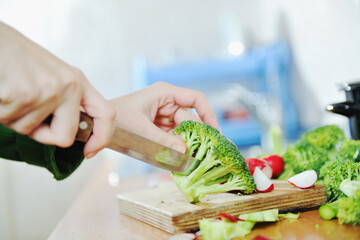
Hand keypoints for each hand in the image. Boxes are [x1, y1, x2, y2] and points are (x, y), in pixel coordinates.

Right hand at [0, 22, 114, 157]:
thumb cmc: (19, 58)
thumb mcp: (53, 76)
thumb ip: (65, 101)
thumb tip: (69, 133)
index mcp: (78, 81)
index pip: (106, 115)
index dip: (102, 138)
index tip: (89, 151)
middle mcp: (69, 86)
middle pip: (64, 137)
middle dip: (41, 134)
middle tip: (26, 113)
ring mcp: (48, 90)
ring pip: (28, 130)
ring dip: (13, 117)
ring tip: (11, 90)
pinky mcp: (24, 94)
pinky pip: (8, 120)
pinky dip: (0, 111)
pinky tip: (2, 89)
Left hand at [109, 82, 218, 152]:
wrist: (97, 124)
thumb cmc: (116, 120)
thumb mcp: (141, 130)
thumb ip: (164, 141)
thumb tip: (186, 151)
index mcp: (164, 93)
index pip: (196, 99)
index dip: (209, 114)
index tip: (215, 132)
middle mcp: (167, 101)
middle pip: (190, 119)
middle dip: (196, 136)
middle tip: (204, 155)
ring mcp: (163, 114)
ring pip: (183, 129)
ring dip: (187, 143)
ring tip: (193, 159)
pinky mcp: (158, 125)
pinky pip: (174, 136)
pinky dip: (177, 146)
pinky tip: (181, 158)